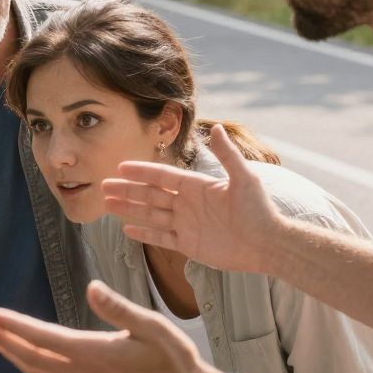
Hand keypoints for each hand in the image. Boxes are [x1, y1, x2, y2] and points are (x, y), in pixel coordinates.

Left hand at [0, 280, 218, 372]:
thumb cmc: (175, 362)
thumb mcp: (154, 328)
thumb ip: (120, 309)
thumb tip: (92, 286)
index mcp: (92, 354)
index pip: (40, 337)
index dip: (12, 325)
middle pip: (29, 356)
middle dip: (1, 339)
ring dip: (11, 355)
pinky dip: (30, 371)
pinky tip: (24, 362)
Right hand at [101, 125, 281, 275]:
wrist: (268, 244)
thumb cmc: (259, 210)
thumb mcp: (245, 178)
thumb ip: (228, 155)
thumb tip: (217, 127)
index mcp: (197, 186)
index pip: (163, 176)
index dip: (142, 171)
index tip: (121, 166)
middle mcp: (188, 203)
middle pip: (150, 194)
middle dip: (127, 190)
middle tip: (104, 186)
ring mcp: (186, 224)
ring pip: (151, 215)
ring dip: (129, 209)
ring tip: (107, 204)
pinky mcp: (189, 245)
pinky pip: (161, 238)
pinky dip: (144, 234)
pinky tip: (127, 229)